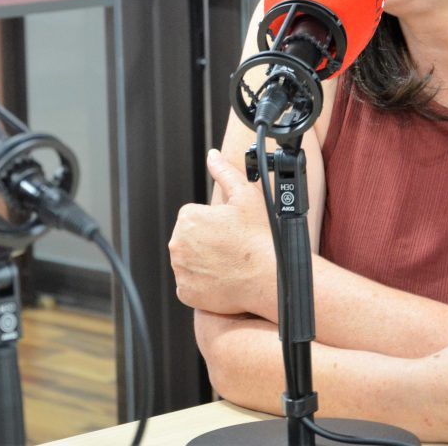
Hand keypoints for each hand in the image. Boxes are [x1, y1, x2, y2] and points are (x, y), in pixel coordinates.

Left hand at [168, 150, 274, 314]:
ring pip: (190, 260)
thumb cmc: (259, 237)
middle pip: (190, 238)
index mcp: (188, 218)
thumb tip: (212, 156)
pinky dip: (204, 282)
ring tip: (230, 261)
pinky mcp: (186, 292)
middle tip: (232, 245)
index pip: (194, 216)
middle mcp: (178, 244)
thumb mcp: (246, 196)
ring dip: (205, 260)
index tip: (231, 228)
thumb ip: (224, 172)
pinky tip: (224, 277)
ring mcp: (181, 270)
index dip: (214, 221)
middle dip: (207, 240)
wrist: (269, 277)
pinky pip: (191, 283)